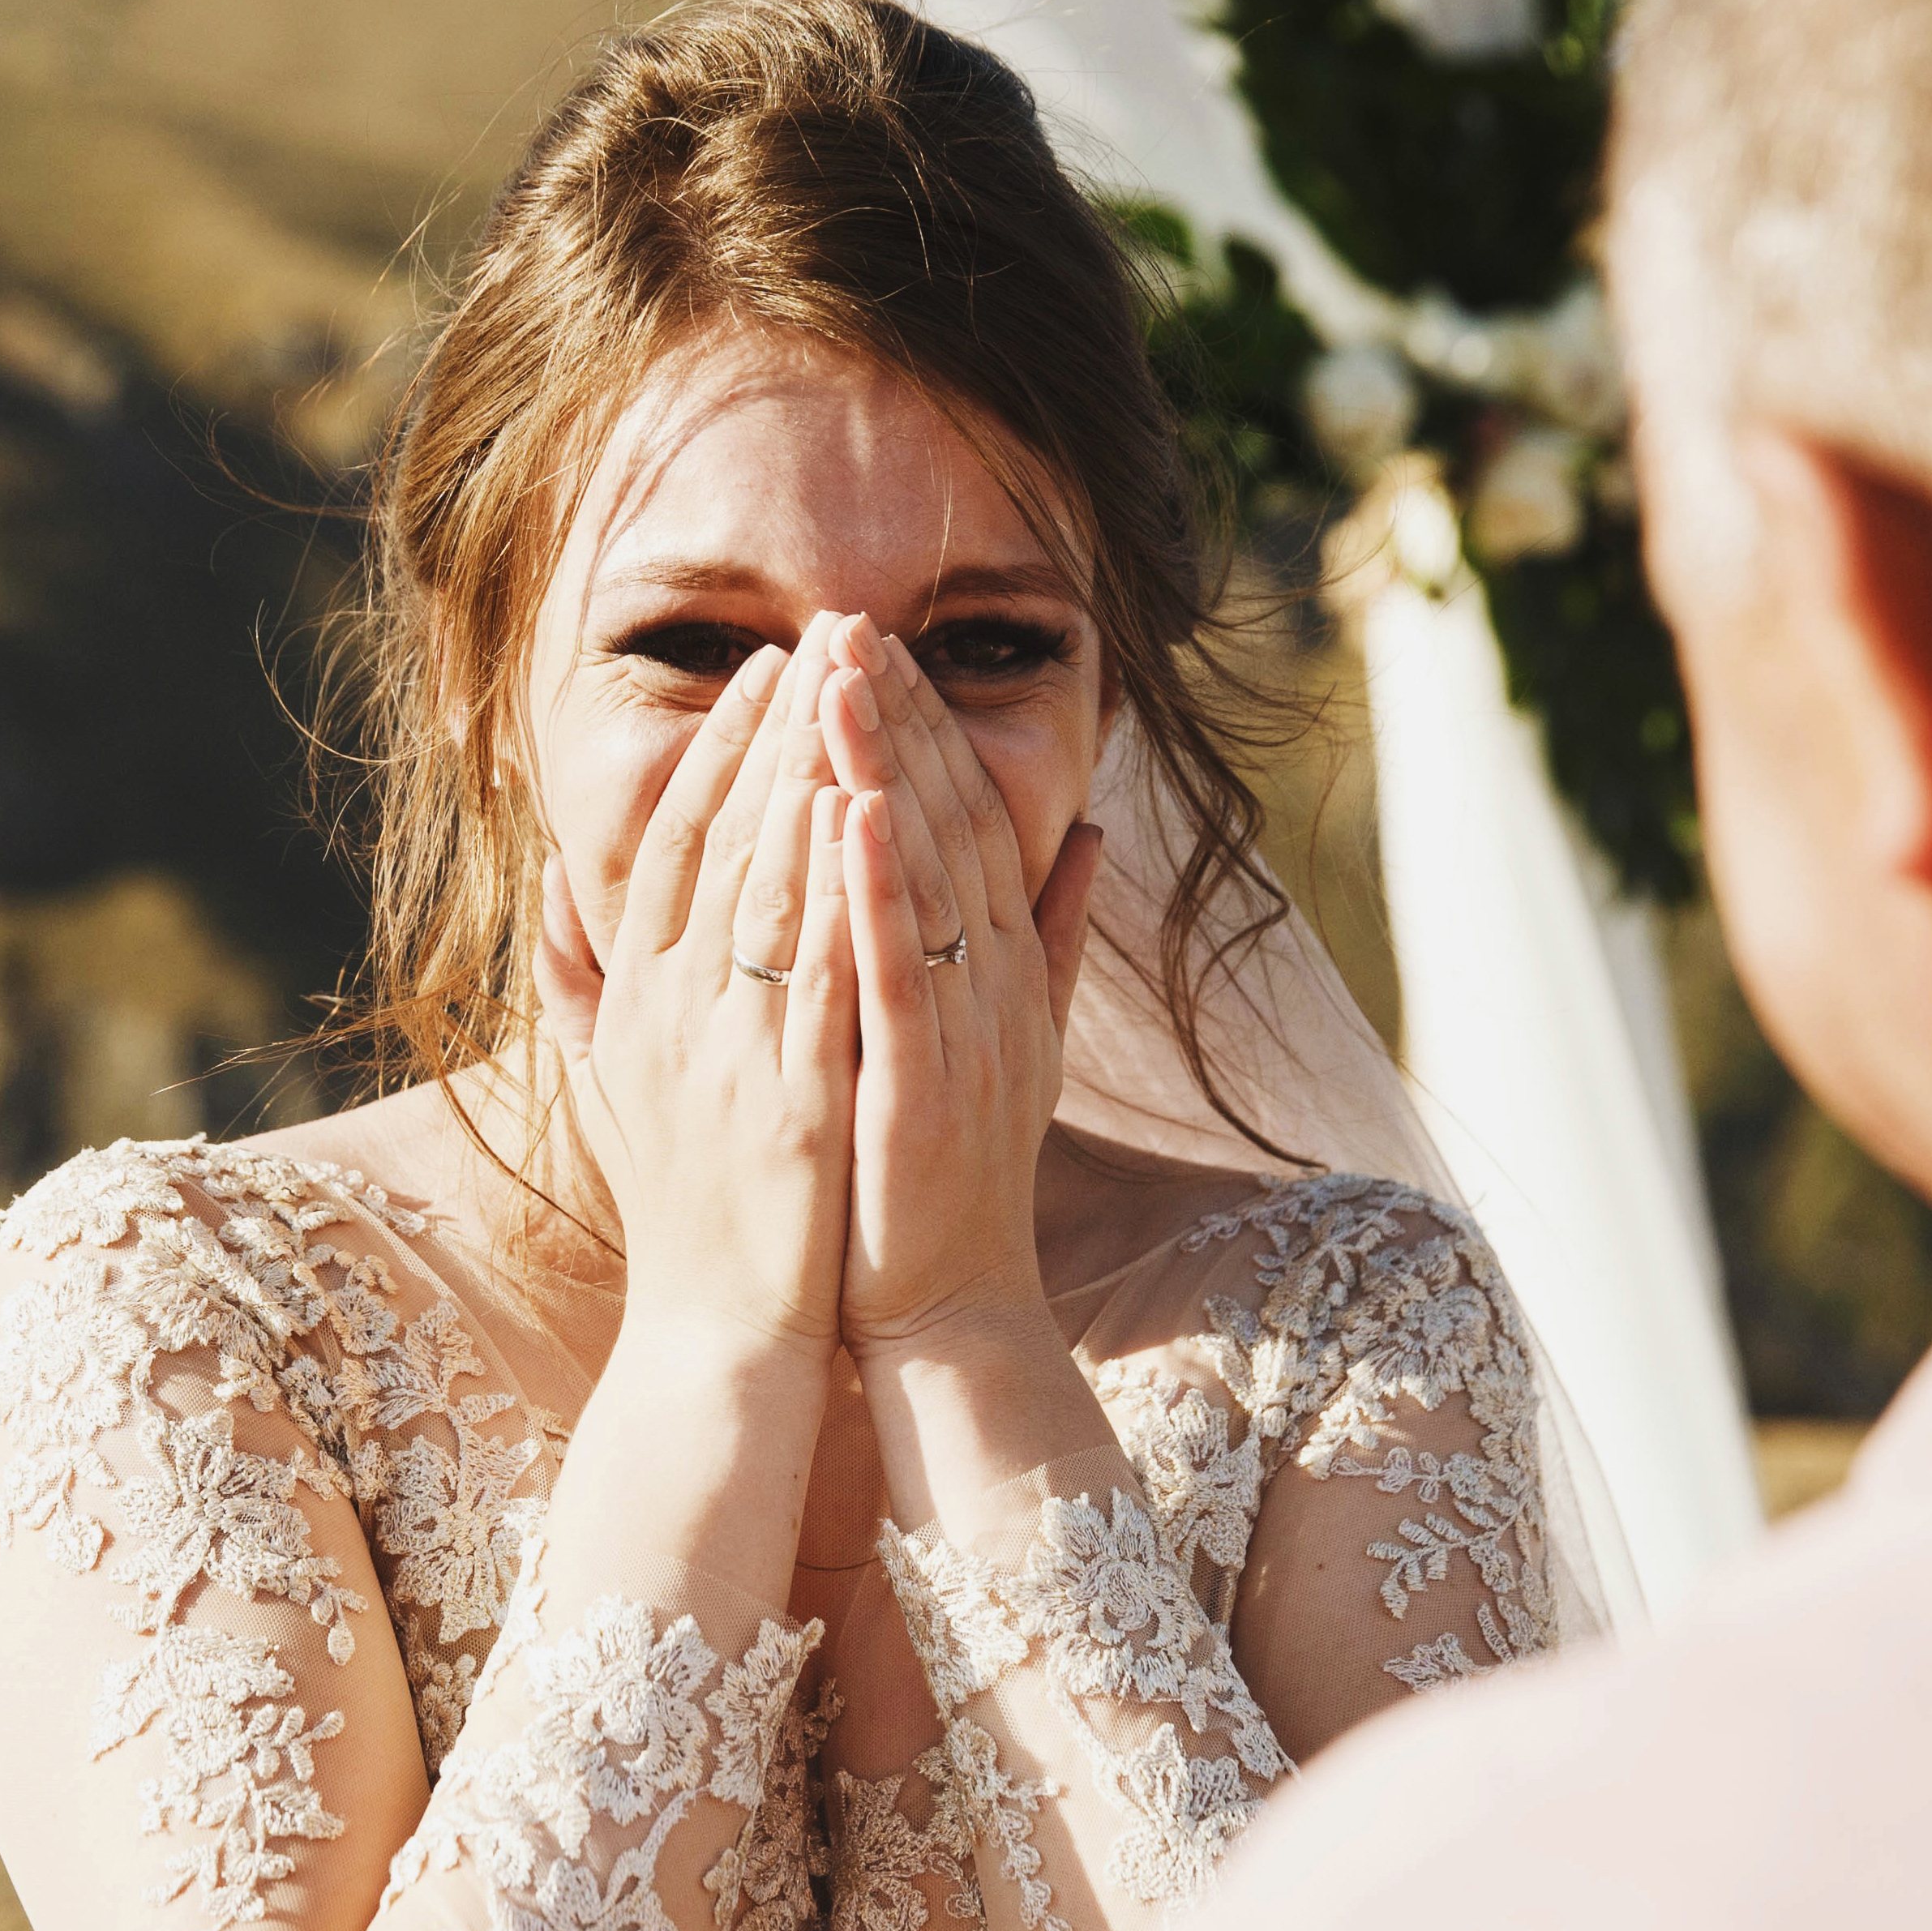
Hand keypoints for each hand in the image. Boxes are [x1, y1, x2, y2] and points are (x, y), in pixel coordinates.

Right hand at [538, 614, 863, 1361]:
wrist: (716, 1335)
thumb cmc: (685, 1205)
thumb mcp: (615, 1079)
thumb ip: (581, 978)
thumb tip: (556, 879)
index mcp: (638, 1001)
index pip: (676, 844)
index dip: (722, 750)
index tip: (769, 672)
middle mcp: (669, 1014)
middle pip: (723, 843)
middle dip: (777, 733)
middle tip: (824, 638)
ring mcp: (727, 1058)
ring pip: (765, 893)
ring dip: (808, 783)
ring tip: (853, 693)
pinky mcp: (788, 1107)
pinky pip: (812, 983)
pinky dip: (834, 898)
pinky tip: (867, 824)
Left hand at [821, 628, 1104, 1358]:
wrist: (945, 1307)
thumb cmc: (943, 1176)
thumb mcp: (1004, 1040)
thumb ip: (1044, 940)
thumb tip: (1092, 833)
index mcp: (1003, 971)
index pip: (966, 822)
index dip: (925, 730)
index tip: (872, 647)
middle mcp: (996, 986)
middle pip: (949, 826)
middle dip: (898, 721)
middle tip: (846, 623)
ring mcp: (967, 1031)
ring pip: (926, 878)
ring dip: (885, 771)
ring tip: (840, 679)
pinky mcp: (928, 1084)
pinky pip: (902, 968)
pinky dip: (879, 888)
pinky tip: (850, 812)